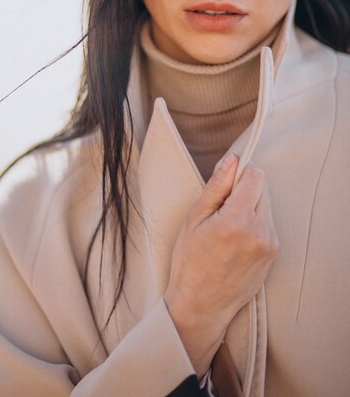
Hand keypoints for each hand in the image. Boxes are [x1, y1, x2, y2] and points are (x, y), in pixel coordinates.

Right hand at [164, 152, 278, 376]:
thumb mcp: (194, 219)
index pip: (254, 176)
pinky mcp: (273, 254)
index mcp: (237, 220)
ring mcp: (270, 244)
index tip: (225, 183)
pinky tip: (235, 239)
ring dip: (250, 206)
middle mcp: (260, 231)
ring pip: (266, 205)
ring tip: (227, 227)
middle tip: (220, 210)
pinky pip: (268, 223)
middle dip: (244, 190)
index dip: (239, 173)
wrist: (202, 304)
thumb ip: (216, 186)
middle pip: (263, 189)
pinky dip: (254, 222)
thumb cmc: (190, 261)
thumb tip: (232, 159)